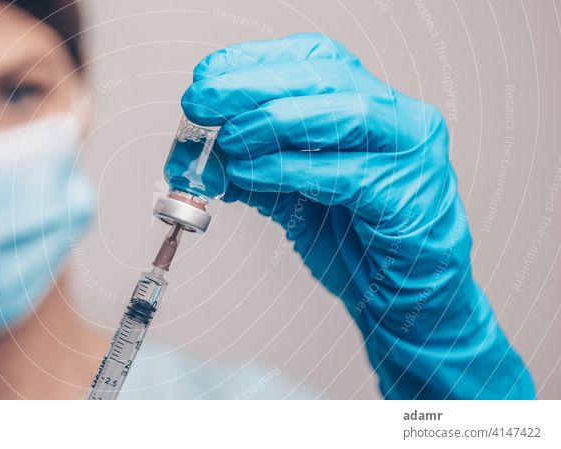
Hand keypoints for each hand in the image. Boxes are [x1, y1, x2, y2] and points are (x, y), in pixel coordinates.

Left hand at [181, 33, 533, 398]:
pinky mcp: (410, 197)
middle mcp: (397, 119)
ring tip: (228, 139)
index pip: (313, 60)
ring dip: (274, 122)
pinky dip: (290, 170)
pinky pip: (347, 174)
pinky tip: (248, 175)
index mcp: (369, 106)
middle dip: (253, 85)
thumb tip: (202, 151)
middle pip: (325, 77)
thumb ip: (255, 168)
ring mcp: (411, 154)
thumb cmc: (354, 244)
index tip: (207, 75)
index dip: (256, 61)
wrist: (399, 302)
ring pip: (346, 114)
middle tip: (202, 100)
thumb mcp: (291, 196)